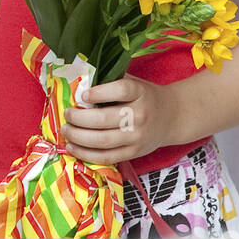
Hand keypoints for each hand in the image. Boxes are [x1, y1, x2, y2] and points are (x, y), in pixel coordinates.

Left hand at [59, 75, 176, 166]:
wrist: (173, 117)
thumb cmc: (144, 96)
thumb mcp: (133, 82)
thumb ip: (110, 81)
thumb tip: (78, 82)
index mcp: (139, 93)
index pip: (120, 90)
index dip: (99, 92)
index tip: (83, 94)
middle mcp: (140, 115)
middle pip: (105, 119)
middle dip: (79, 118)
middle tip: (67, 115)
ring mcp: (137, 137)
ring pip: (103, 141)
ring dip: (79, 137)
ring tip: (65, 130)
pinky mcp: (133, 153)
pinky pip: (107, 157)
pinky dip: (87, 155)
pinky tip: (73, 148)